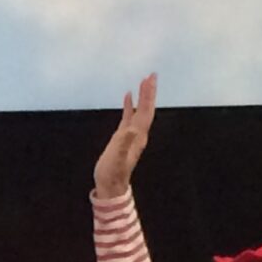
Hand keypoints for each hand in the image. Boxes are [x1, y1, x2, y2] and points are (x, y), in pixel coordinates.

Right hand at [94, 74, 156, 199]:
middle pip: (146, 108)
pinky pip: (128, 116)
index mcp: (138, 136)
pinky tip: (128, 96)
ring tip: (143, 81)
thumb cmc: (112, 173)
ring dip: (142, 96)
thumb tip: (132, 128)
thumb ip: (124, 143)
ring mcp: (131, 135)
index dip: (148, 95)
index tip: (150, 80)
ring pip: (140, 111)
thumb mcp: (117, 158)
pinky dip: (130, 105)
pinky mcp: (122, 137)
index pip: (146, 111)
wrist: (110, 186)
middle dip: (149, 92)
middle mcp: (138, 134)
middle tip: (152, 75)